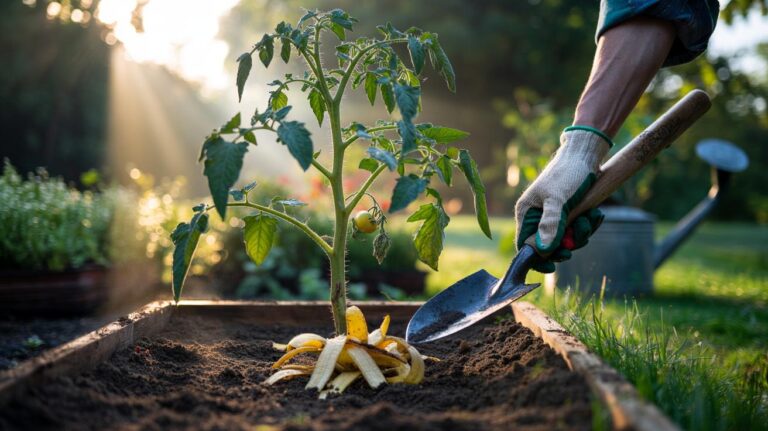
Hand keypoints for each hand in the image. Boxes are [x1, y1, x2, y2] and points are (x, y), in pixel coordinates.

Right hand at [514, 128, 609, 272]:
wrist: (586, 155)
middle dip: (567, 243)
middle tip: (578, 235)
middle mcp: (537, 216)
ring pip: (565, 239)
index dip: (538, 258)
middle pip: (548, 246)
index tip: (554, 266)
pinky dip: (588, 225)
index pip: (525, 245)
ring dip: (581, 233)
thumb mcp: (558, 199)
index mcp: (527, 213)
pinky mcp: (569, 213)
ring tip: (590, 217)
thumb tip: (542, 251)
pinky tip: (595, 215)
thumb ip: (550, 224)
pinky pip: (576, 230)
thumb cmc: (568, 173)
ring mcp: (554, 216)